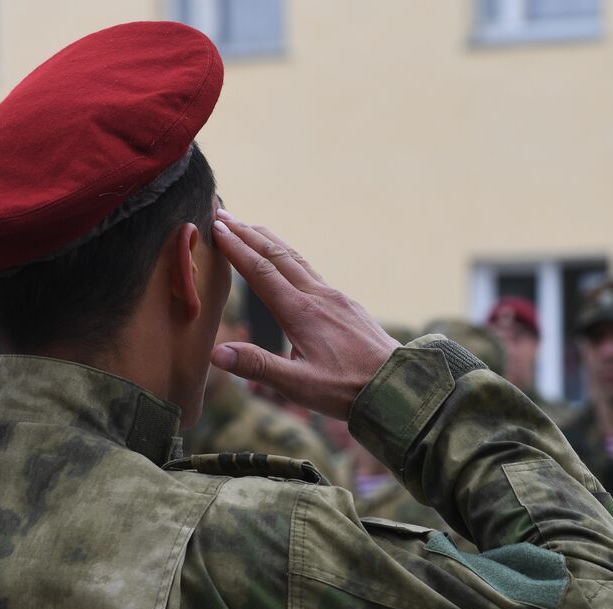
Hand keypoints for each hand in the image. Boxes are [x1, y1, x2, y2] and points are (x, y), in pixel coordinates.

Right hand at [210, 210, 399, 420]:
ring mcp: (334, 297)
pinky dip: (289, 257)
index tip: (216, 228)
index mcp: (301, 312)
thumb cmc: (346, 389)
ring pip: (296, 259)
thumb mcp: (298, 385)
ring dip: (269, 241)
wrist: (396, 386)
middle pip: (277, 255)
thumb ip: (257, 367)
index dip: (236, 248)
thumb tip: (217, 353)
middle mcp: (317, 296)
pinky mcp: (345, 304)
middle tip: (224, 215)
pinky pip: (311, 271)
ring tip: (250, 227)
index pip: (261, 272)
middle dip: (248, 234)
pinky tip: (287, 262)